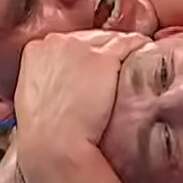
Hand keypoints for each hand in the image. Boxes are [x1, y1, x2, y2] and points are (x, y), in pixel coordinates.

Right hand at [14, 31, 147, 151]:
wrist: (55, 145)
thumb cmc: (46, 131)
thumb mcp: (37, 95)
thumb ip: (51, 78)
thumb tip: (69, 79)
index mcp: (36, 49)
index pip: (68, 42)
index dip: (83, 56)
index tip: (92, 69)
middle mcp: (57, 42)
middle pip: (90, 38)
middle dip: (102, 52)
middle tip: (113, 72)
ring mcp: (81, 47)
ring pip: (110, 39)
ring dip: (122, 51)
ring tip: (132, 64)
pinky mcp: (105, 58)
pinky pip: (129, 44)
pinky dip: (139, 49)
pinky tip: (146, 55)